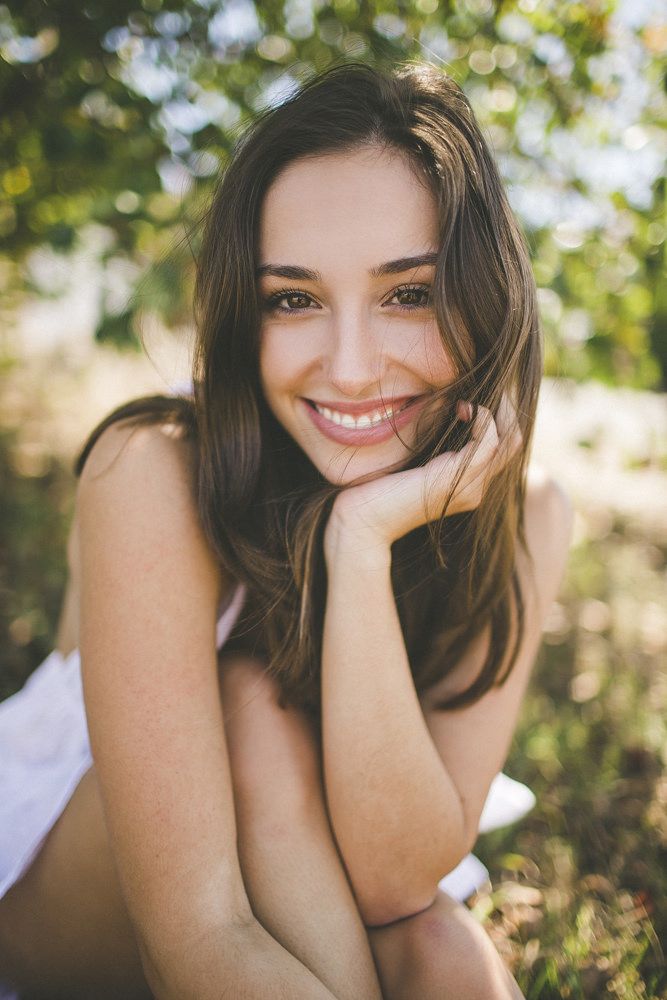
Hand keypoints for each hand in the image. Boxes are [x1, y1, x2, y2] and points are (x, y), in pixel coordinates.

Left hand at [324, 393, 521, 561]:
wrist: (362, 521)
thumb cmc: (376, 488)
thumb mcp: (412, 459)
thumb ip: (433, 442)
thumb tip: (442, 404)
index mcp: (467, 485)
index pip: (504, 446)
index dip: (498, 415)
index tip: (474, 395)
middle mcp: (475, 489)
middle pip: (515, 442)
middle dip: (504, 408)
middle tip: (483, 388)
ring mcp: (469, 488)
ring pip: (509, 440)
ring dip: (494, 409)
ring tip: (468, 399)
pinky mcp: (456, 482)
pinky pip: (488, 443)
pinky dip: (481, 418)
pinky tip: (461, 408)